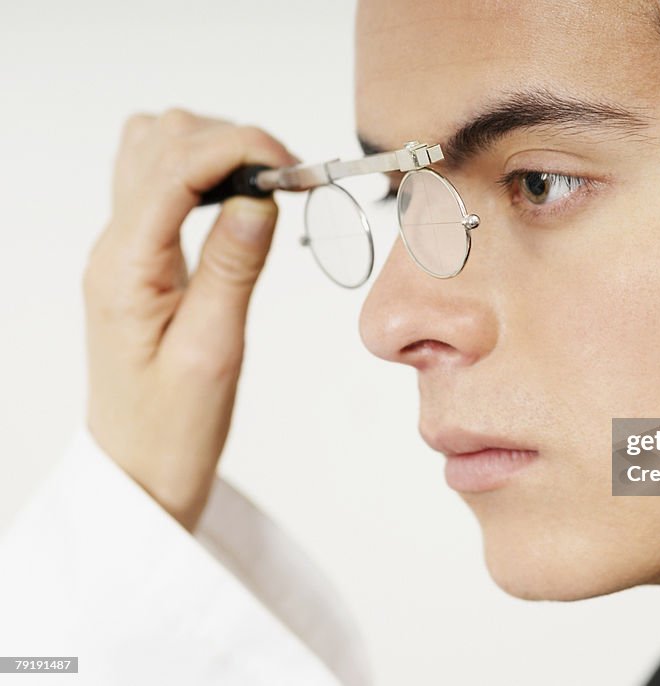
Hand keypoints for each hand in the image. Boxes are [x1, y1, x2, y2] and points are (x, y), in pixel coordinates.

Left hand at [83, 109, 296, 530]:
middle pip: (160, 141)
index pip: (173, 170)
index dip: (238, 148)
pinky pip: (161, 184)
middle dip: (230, 142)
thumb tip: (258, 198)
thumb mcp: (213, 351)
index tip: (292, 167)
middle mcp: (114, 247)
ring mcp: (124, 249)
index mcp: (125, 269)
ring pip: (155, 150)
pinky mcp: (142, 258)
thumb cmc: (173, 426)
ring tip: (267, 186)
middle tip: (288, 181)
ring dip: (214, 149)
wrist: (140, 468)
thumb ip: (232, 267)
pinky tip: (238, 202)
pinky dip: (203, 172)